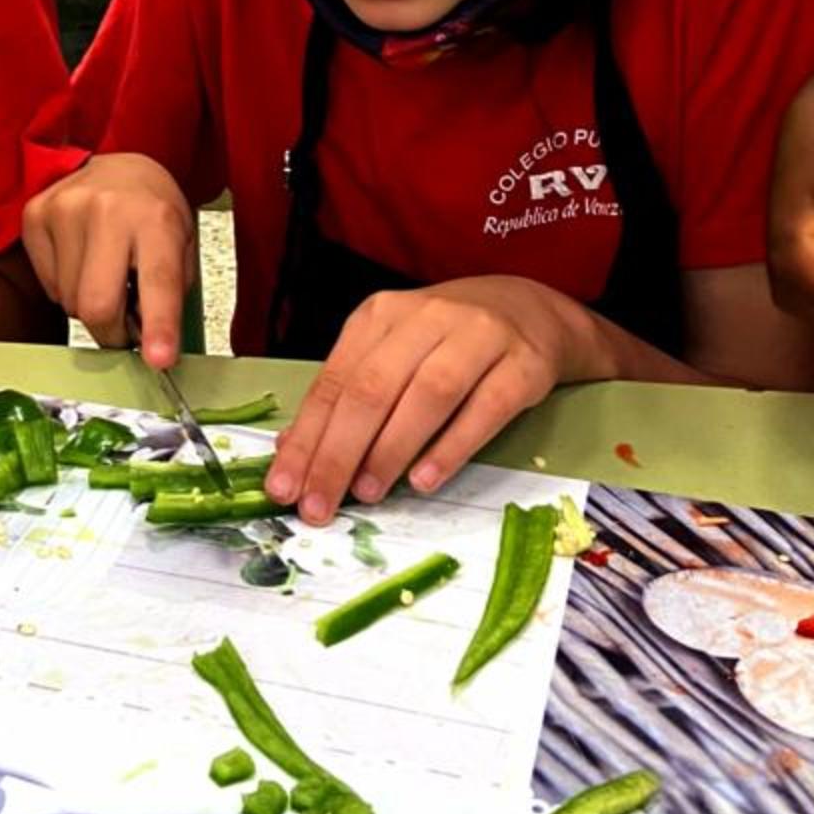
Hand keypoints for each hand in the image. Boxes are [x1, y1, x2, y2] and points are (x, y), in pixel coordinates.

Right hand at [22, 153, 194, 366]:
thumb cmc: (152, 211)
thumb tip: (152, 349)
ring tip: (106, 275)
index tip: (159, 359)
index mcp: (156, 218)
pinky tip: (82, 261)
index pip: (158, 282)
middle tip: (126, 325)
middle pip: (97, 306)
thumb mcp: (180, 246)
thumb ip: (169, 296)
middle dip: (112, 333)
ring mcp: (65, 209)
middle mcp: (108, 210)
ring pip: (69, 303)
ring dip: (89, 306)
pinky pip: (48, 287)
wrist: (118, 167)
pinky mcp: (35, 215)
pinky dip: (66, 288)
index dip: (159, 327)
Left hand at [267, 278, 601, 523]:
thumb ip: (349, 394)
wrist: (529, 309)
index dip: (307, 437)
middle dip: (338, 452)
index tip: (284, 486)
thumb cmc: (446, 339)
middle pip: (373, 387)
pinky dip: (452, 447)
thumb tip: (296, 449)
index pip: (335, 380)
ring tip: (366, 494)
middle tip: (318, 504)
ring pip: (427, 394)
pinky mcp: (524, 365)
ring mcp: (478, 337)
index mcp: (381, 315)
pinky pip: (485, 409)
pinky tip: (425, 480)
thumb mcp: (391, 352)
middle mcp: (426, 318)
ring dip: (391, 449)